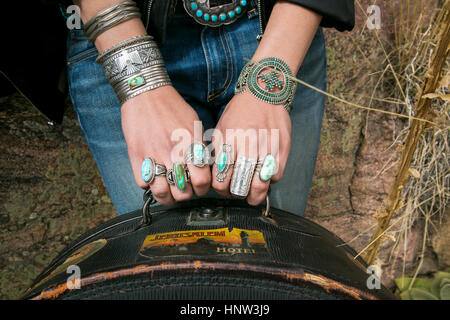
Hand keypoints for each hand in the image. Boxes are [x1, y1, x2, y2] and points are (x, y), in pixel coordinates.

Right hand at [121, 86, 210, 204]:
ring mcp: (153, 155)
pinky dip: (148, 185)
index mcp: (191, 144)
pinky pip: (143, 184)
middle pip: (183, 192)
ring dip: (166, 196)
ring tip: (168, 191)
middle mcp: (173, 152)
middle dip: (185, 194)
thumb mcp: (195, 124)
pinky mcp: (136, 156)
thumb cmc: (172, 107)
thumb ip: (200, 147)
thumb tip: (205, 167)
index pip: (202, 181)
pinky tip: (153, 178)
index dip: (202, 188)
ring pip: (162, 193)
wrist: (146, 92)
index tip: (199, 186)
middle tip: (183, 188)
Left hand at [212, 91, 291, 204]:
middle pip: (241, 186)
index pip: (221, 179)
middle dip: (238, 195)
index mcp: (229, 141)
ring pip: (260, 185)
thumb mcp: (221, 130)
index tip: (224, 189)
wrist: (263, 93)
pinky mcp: (282, 147)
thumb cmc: (239, 112)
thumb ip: (218, 153)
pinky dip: (270, 180)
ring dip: (255, 194)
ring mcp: (267, 147)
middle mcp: (247, 145)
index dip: (221, 190)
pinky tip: (265, 175)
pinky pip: (276, 175)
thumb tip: (217, 177)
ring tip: (253, 194)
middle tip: (239, 194)